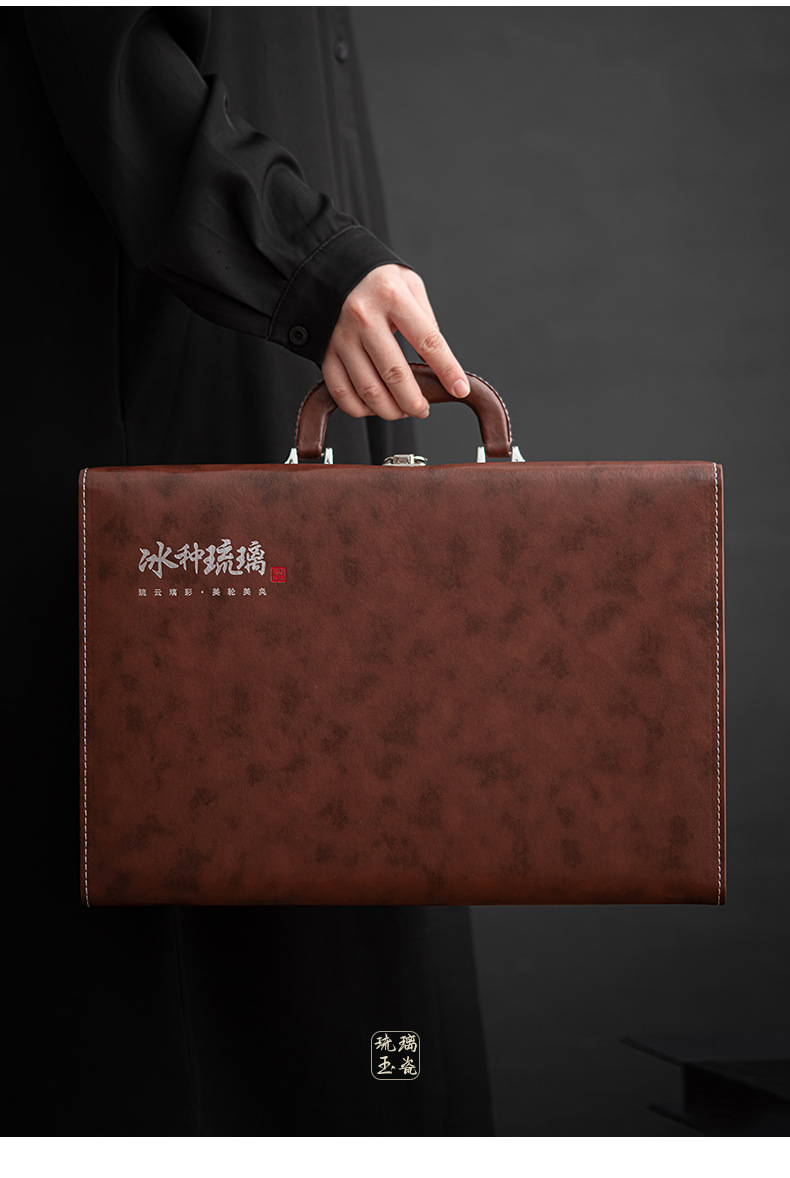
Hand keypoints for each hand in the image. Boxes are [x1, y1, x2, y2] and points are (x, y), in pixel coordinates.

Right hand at [321, 264, 469, 419]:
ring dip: (390, 410)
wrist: (329, 268)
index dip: (447, 370)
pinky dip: (359, 408)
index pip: (428, 342)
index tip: (460, 389)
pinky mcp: (325, 351)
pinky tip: (373, 406)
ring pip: (369, 389)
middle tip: (423, 409)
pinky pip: (341, 391)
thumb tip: (438, 360)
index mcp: (392, 297)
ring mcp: (341, 337)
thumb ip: (425, 319)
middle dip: (414, 401)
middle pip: (395, 374)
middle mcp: (364, 318)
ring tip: (401, 410)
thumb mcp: (409, 284)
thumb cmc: (375, 279)